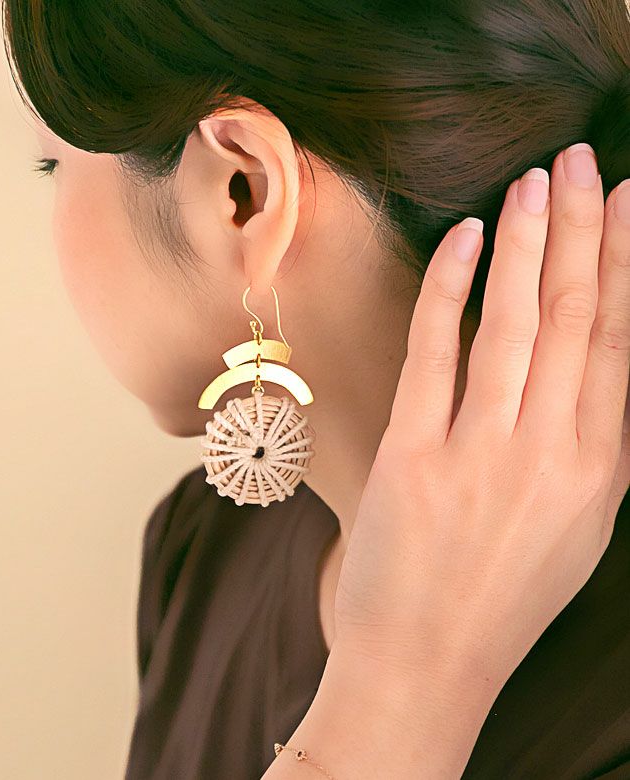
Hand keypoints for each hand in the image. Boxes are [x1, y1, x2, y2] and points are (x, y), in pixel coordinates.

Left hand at [332, 144, 629, 694]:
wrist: (426, 659)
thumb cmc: (500, 595)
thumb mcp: (576, 527)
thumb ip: (592, 446)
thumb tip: (596, 365)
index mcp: (600, 471)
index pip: (621, 342)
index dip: (627, 263)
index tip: (629, 204)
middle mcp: (549, 453)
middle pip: (574, 317)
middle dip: (582, 230)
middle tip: (584, 162)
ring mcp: (479, 452)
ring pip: (514, 324)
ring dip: (526, 244)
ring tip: (537, 181)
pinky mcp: (413, 454)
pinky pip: (436, 354)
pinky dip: (452, 290)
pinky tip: (465, 240)